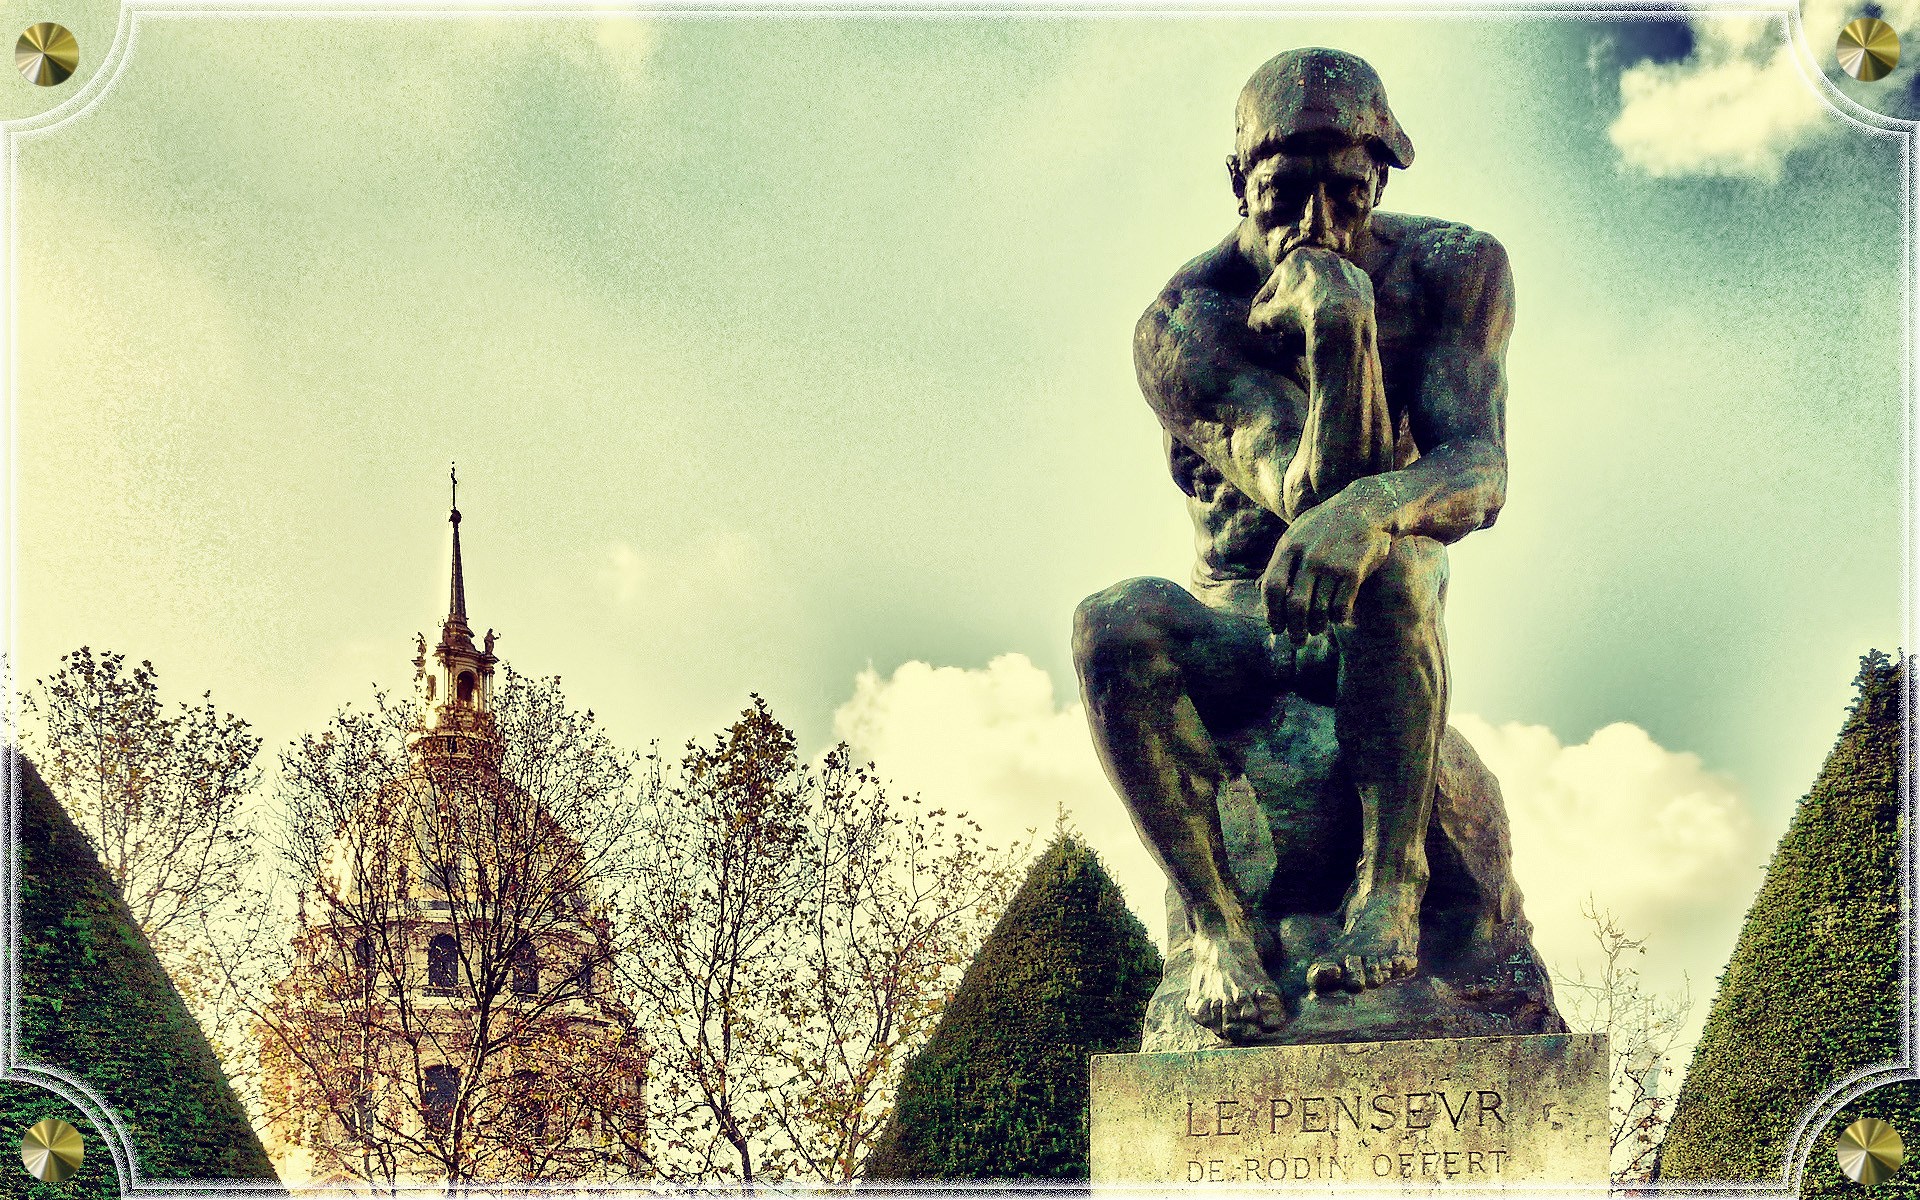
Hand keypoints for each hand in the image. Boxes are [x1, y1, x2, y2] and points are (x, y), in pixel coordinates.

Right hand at [1249, 246, 1374, 337]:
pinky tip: (1333, 319)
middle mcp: (1323, 255)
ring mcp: (1345, 267)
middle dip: (1293, 299)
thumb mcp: (1267, 319)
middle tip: (1288, 321)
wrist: (1341, 322)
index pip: (1274, 283)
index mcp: (1297, 257)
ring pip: (1325, 286)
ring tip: (1311, 321)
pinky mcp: (1362, 282)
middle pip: (1301, 281)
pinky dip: (1338, 304)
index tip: (1263, 318)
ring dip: (1316, 300)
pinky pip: (1346, 294)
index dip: (1264, 303)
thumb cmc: (1300, 316)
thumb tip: (1255, 320)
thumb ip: (1257, 317)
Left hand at [1261, 494, 1393, 643]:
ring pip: (1318, 610)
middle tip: (1296, 641)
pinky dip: (1337, 618)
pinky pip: (1341, 606)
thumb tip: (1256, 587)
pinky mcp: (1354, 571)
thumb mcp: (1297, 533)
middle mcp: (1308, 556)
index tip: (1275, 628)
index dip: (1271, 613)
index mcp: (1289, 547)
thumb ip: (1280, 561)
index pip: (1272, 588)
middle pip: (1294, 605)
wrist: (1366, 506)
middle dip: (1294, 629)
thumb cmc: (1326, 524)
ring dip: (1316, 626)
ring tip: (1317, 630)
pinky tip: (1337, 619)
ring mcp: (1332, 564)